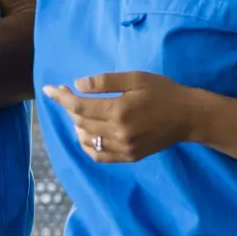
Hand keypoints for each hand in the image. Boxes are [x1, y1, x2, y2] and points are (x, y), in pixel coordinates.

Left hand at [43, 71, 205, 162]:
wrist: (188, 117)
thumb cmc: (162, 92)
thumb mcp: (135, 78)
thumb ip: (105, 82)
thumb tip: (77, 85)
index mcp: (119, 110)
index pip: (79, 106)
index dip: (61, 97)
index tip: (49, 89)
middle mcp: (119, 132)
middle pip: (80, 122)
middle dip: (69, 107)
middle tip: (68, 93)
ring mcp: (123, 148)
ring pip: (87, 139)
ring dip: (77, 125)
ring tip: (82, 112)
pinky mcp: (129, 157)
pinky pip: (99, 155)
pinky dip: (88, 145)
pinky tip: (88, 133)